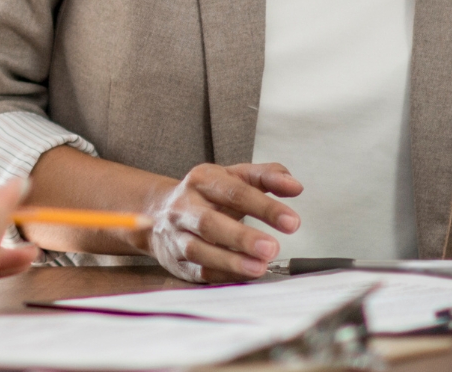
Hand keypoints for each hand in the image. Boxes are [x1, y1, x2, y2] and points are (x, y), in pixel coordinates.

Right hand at [144, 163, 302, 282]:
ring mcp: (177, 235)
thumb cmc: (206, 195)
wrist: (156, 212)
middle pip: (210, 223)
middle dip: (242, 237)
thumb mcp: (234, 176)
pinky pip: (198, 270)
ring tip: (259, 267)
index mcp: (202, 180)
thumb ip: (267, 176)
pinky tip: (245, 276)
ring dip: (230, 261)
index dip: (264, 207)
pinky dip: (223, 275)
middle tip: (272, 248)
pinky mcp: (177, 261)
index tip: (292, 222)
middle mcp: (185, 206)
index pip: (234, 192)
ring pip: (199, 250)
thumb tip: (294, 186)